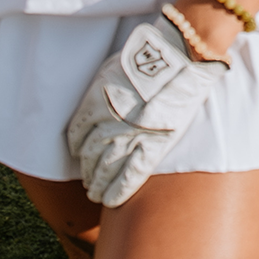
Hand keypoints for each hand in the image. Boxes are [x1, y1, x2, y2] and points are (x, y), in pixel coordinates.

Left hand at [66, 16, 230, 206]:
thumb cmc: (151, 58)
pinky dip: (117, 190)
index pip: (77, 133)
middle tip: (87, 182)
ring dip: (97, 184)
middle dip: (87, 171)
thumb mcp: (114, 68)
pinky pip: (130, 176)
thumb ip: (102, 90)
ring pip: (105, 168)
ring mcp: (131, 136)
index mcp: (96, 102)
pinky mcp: (153, 146)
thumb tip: (96, 106)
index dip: (76, 147)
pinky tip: (109, 201)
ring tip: (94, 194)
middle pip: (89, 154)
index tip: (78, 155)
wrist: (182, 57)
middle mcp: (108, 122)